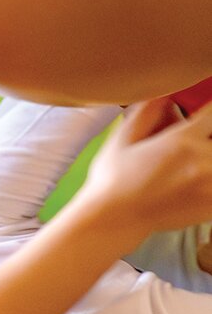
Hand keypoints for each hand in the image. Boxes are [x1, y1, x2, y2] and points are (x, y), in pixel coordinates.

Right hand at [75, 97, 211, 241]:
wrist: (114, 219)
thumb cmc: (113, 179)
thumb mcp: (122, 139)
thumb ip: (146, 113)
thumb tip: (163, 94)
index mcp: (182, 141)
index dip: (210, 109)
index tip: (203, 115)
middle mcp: (203, 161)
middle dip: (209, 137)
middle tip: (199, 140)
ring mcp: (211, 186)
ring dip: (209, 158)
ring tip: (197, 163)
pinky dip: (211, 182)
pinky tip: (199, 182)